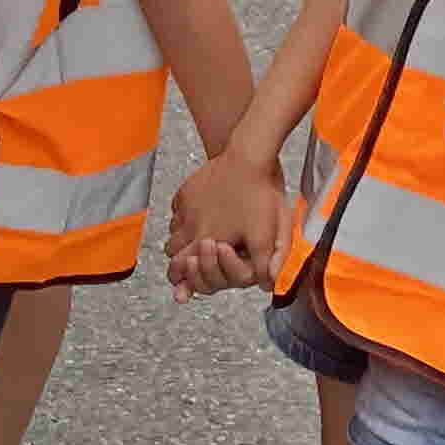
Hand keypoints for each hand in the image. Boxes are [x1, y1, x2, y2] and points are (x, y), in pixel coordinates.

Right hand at [166, 151, 288, 297]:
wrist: (249, 155)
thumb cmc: (261, 194)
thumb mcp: (272, 233)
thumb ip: (267, 262)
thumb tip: (266, 285)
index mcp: (209, 240)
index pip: (183, 270)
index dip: (184, 283)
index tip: (182, 290)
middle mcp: (191, 226)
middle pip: (173, 254)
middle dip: (181, 263)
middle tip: (191, 264)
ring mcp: (186, 207)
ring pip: (172, 233)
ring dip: (181, 240)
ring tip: (197, 240)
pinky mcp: (187, 191)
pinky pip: (176, 210)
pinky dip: (183, 218)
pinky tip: (198, 216)